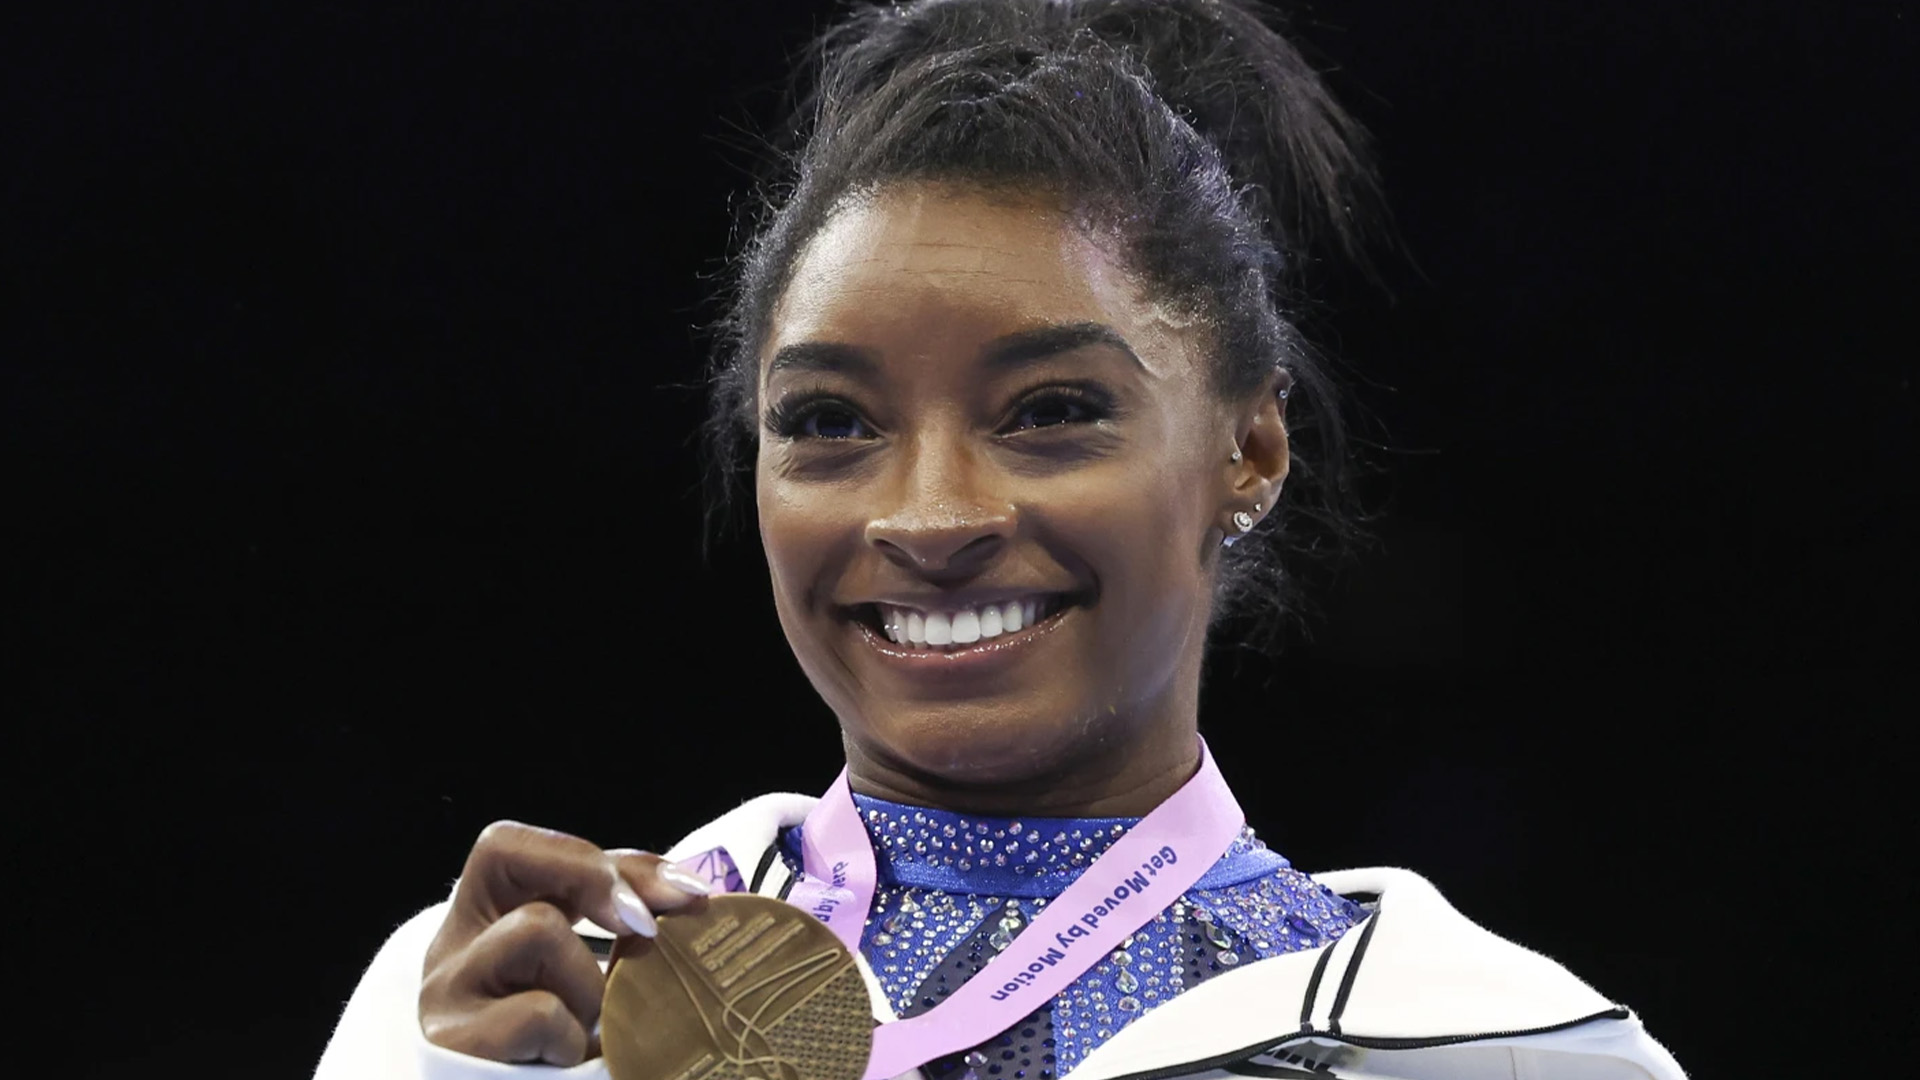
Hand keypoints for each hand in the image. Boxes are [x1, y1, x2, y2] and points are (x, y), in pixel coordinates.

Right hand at [419, 821, 711, 1064]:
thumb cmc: (559, 1050)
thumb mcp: (586, 976)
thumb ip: (620, 926)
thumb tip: (693, 896)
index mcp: (483, 920)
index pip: (519, 844)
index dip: (602, 858)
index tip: (680, 892)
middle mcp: (451, 946)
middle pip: (503, 851)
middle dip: (595, 878)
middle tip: (647, 928)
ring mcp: (446, 992)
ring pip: (535, 928)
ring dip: (590, 982)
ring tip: (591, 1032)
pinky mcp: (453, 1042)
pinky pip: (540, 1011)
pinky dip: (573, 1038)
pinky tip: (567, 1062)